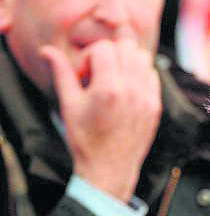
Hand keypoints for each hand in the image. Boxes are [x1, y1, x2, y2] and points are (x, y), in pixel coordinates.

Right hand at [40, 39, 161, 202]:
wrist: (109, 169)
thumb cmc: (86, 139)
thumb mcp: (69, 105)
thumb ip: (62, 74)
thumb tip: (47, 51)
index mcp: (109, 88)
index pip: (105, 48)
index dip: (89, 57)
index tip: (84, 76)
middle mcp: (132, 90)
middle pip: (127, 47)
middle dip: (110, 53)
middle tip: (98, 73)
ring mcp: (147, 98)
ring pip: (143, 58)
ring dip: (127, 61)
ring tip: (113, 78)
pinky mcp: (155, 106)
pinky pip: (153, 75)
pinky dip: (140, 75)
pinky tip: (126, 89)